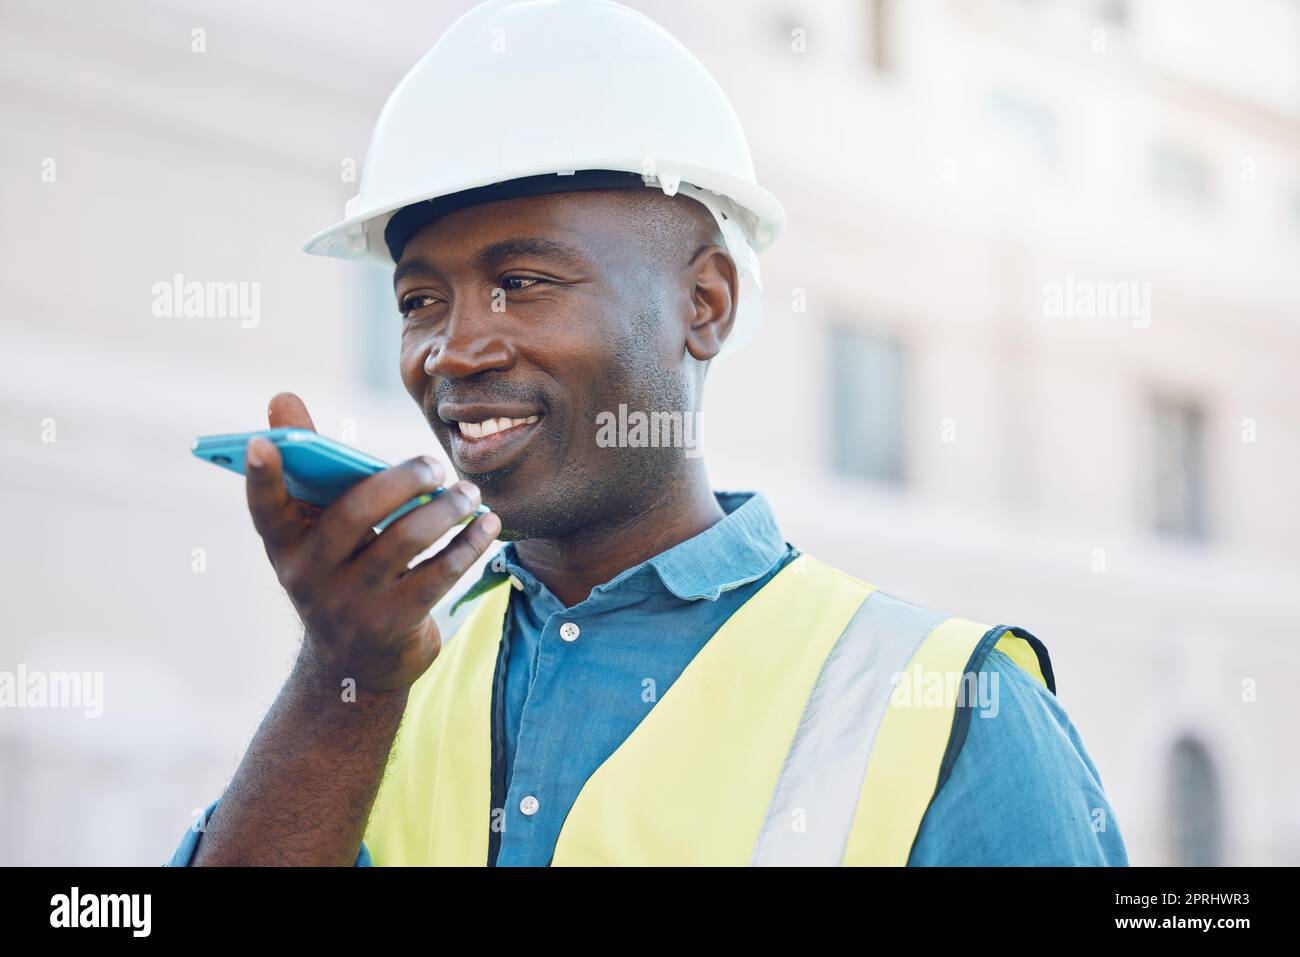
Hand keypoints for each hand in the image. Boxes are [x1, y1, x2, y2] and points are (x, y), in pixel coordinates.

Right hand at [244, 392, 500, 692]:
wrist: (355, 667)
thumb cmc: (339, 572)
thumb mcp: (316, 532)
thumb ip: (309, 466)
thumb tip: (281, 397)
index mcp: (285, 546)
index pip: (265, 509)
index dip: (261, 478)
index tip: (262, 445)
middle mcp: (309, 576)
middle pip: (354, 515)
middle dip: (400, 480)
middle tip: (435, 463)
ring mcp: (351, 604)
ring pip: (404, 542)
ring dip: (445, 509)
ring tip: (468, 492)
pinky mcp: (393, 625)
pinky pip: (438, 575)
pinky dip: (468, 544)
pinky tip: (487, 524)